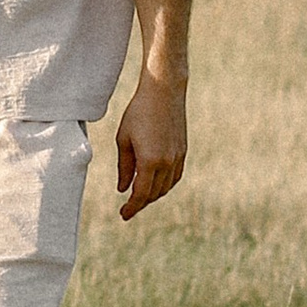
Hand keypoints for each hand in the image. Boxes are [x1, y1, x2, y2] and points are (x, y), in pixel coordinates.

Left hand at [115, 70, 186, 219]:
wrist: (164, 92)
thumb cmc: (138, 113)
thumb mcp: (123, 139)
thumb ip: (124, 167)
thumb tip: (123, 189)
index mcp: (150, 162)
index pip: (141, 195)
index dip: (132, 208)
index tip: (123, 215)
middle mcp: (167, 163)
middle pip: (154, 194)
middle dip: (141, 203)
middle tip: (128, 207)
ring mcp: (177, 158)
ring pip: (166, 187)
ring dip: (153, 195)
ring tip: (139, 196)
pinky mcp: (183, 152)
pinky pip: (175, 177)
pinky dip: (164, 185)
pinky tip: (155, 184)